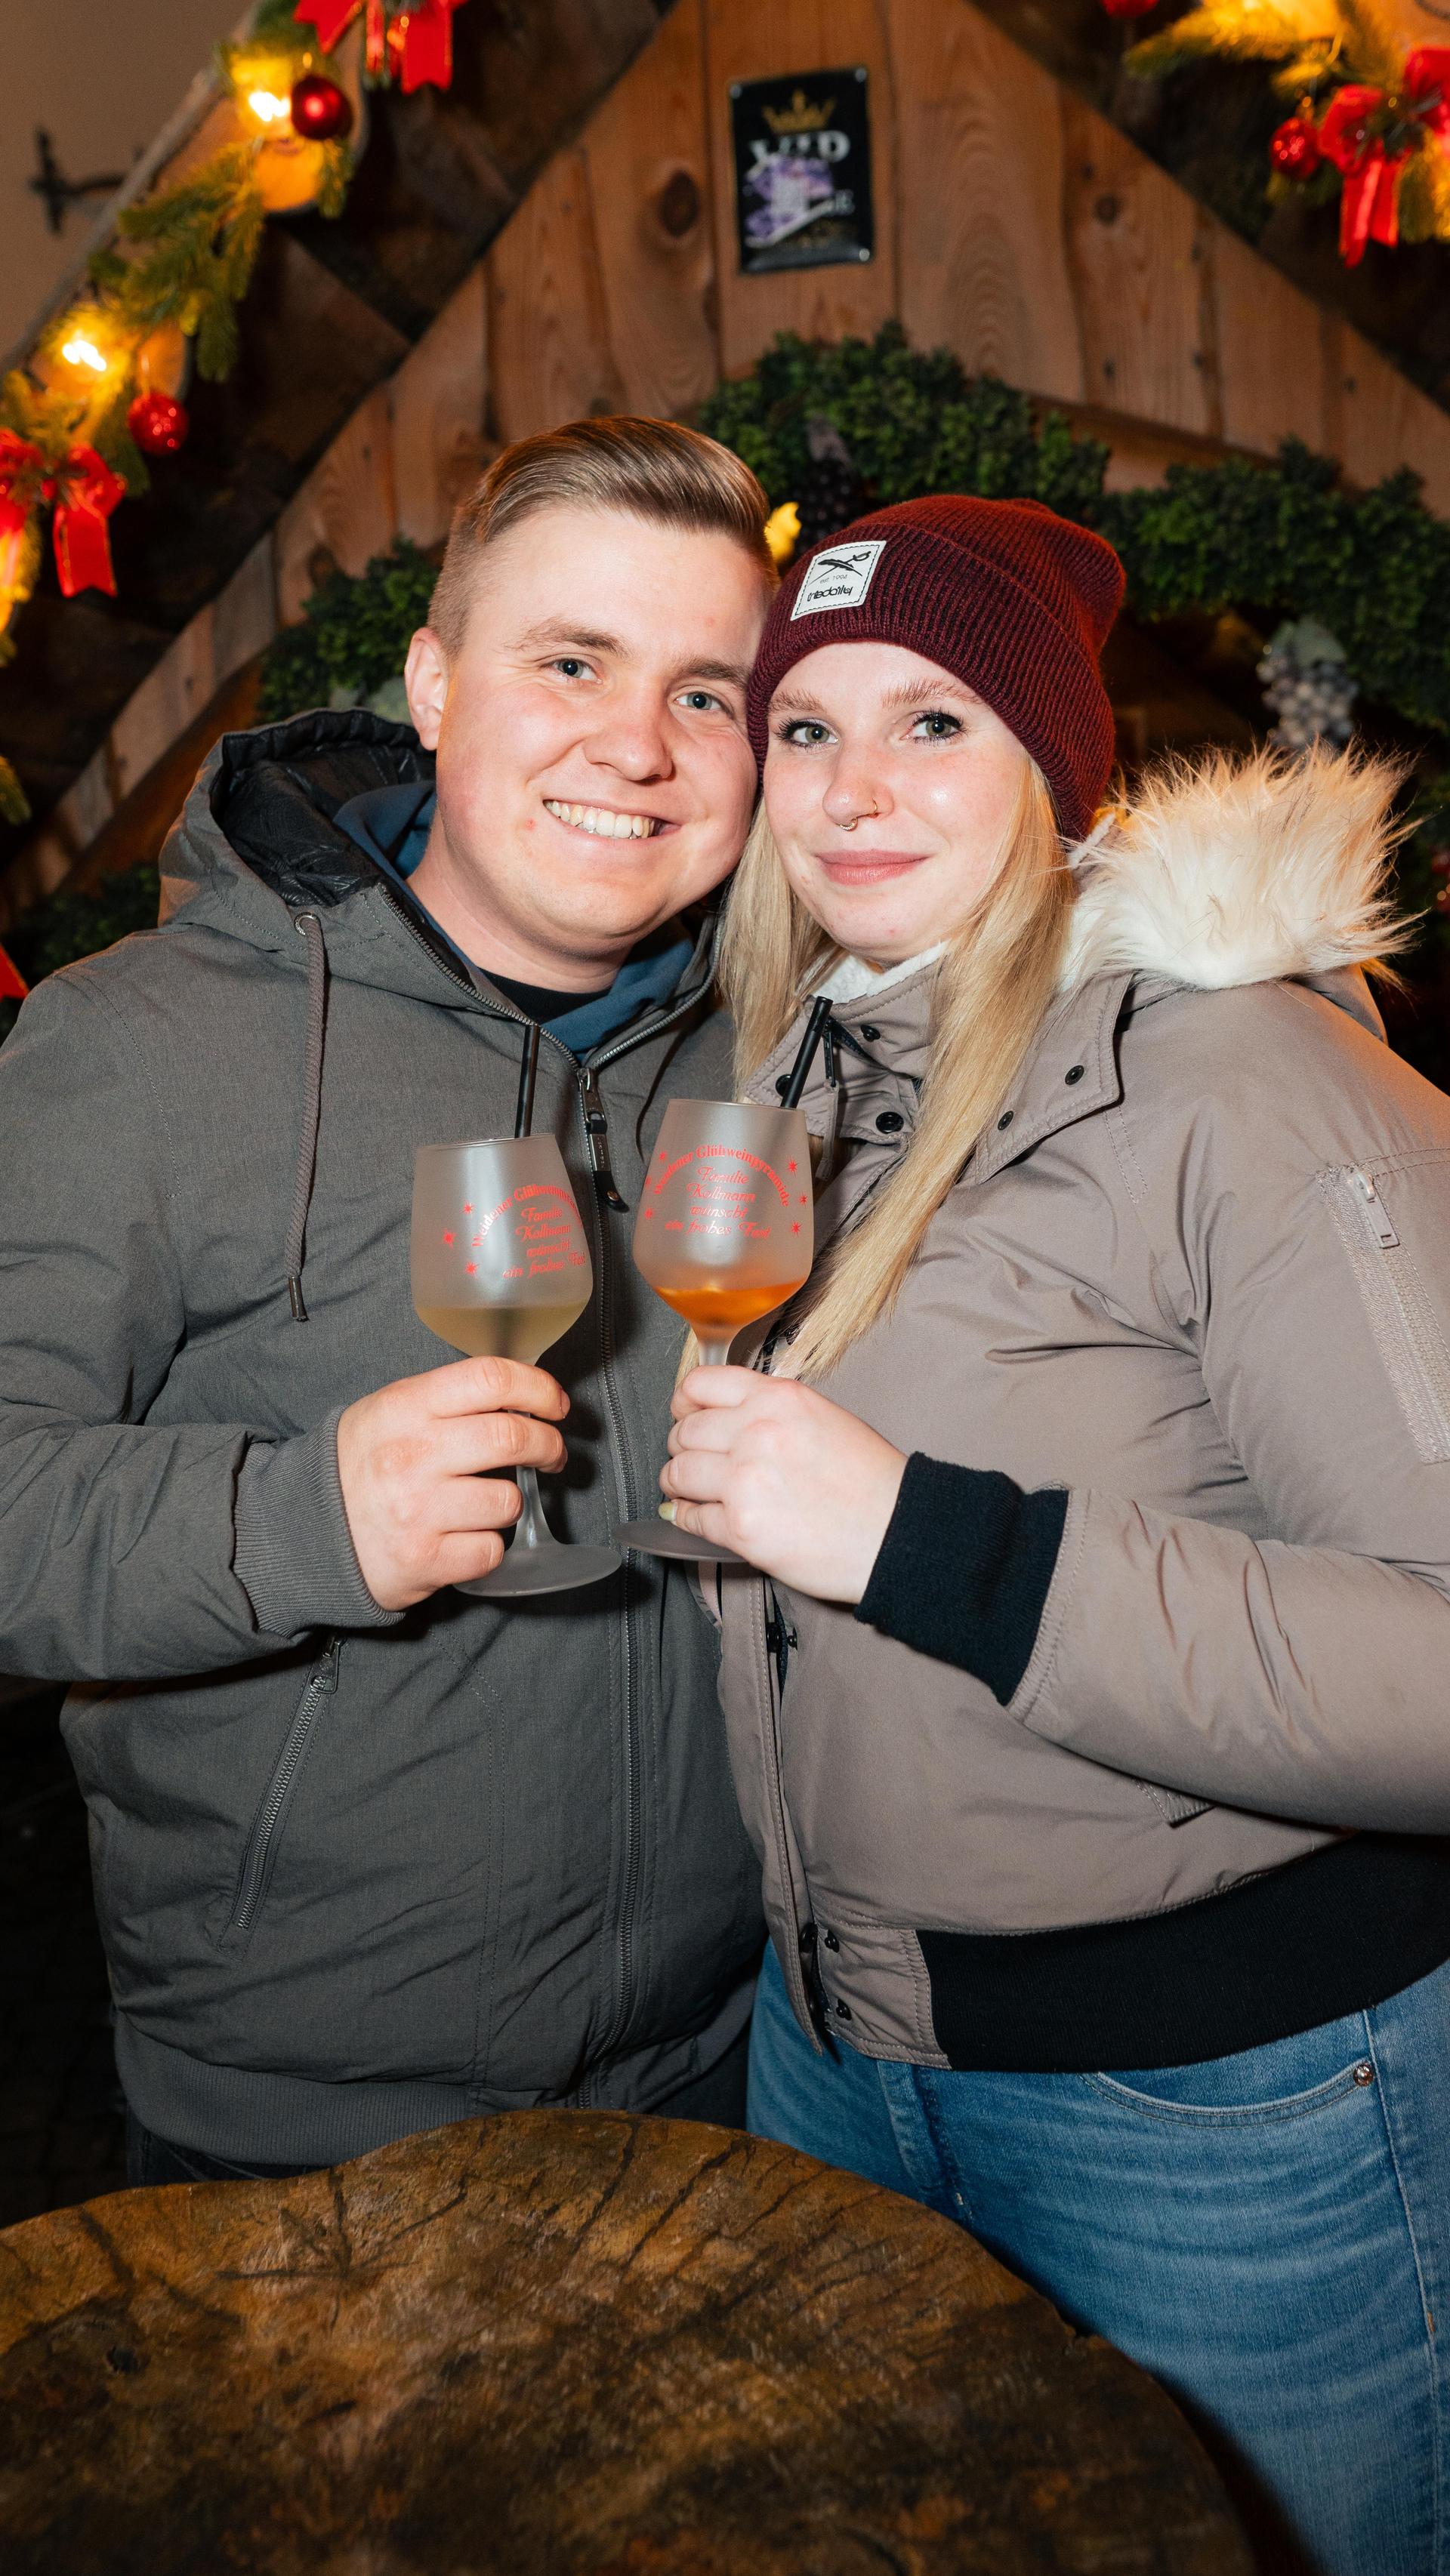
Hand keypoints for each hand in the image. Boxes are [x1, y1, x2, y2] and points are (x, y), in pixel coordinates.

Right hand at [337, 1357, 569, 1608]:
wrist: (302, 1533)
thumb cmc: (358, 1468)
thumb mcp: (388, 1413)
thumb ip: (447, 1399)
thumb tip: (520, 1394)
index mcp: (406, 1407)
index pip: (490, 1379)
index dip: (537, 1387)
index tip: (555, 1403)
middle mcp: (412, 1455)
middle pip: (511, 1437)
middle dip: (547, 1445)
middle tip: (551, 1453)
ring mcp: (418, 1510)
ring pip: (508, 1501)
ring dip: (509, 1503)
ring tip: (487, 1503)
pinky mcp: (423, 1560)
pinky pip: (490, 1550)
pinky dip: (487, 1546)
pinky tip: (464, 1537)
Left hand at [664, 1367, 906, 1601]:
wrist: (896, 1533)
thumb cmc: (872, 1481)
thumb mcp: (825, 1417)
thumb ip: (773, 1412)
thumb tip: (728, 1421)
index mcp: (779, 1399)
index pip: (701, 1384)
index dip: (684, 1403)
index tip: (684, 1415)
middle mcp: (756, 1431)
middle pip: (685, 1431)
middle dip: (681, 1447)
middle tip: (690, 1460)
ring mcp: (745, 1479)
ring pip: (678, 1473)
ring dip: (678, 1483)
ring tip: (688, 1490)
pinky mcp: (741, 1526)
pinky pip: (690, 1518)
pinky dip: (687, 1518)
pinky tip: (698, 1517)